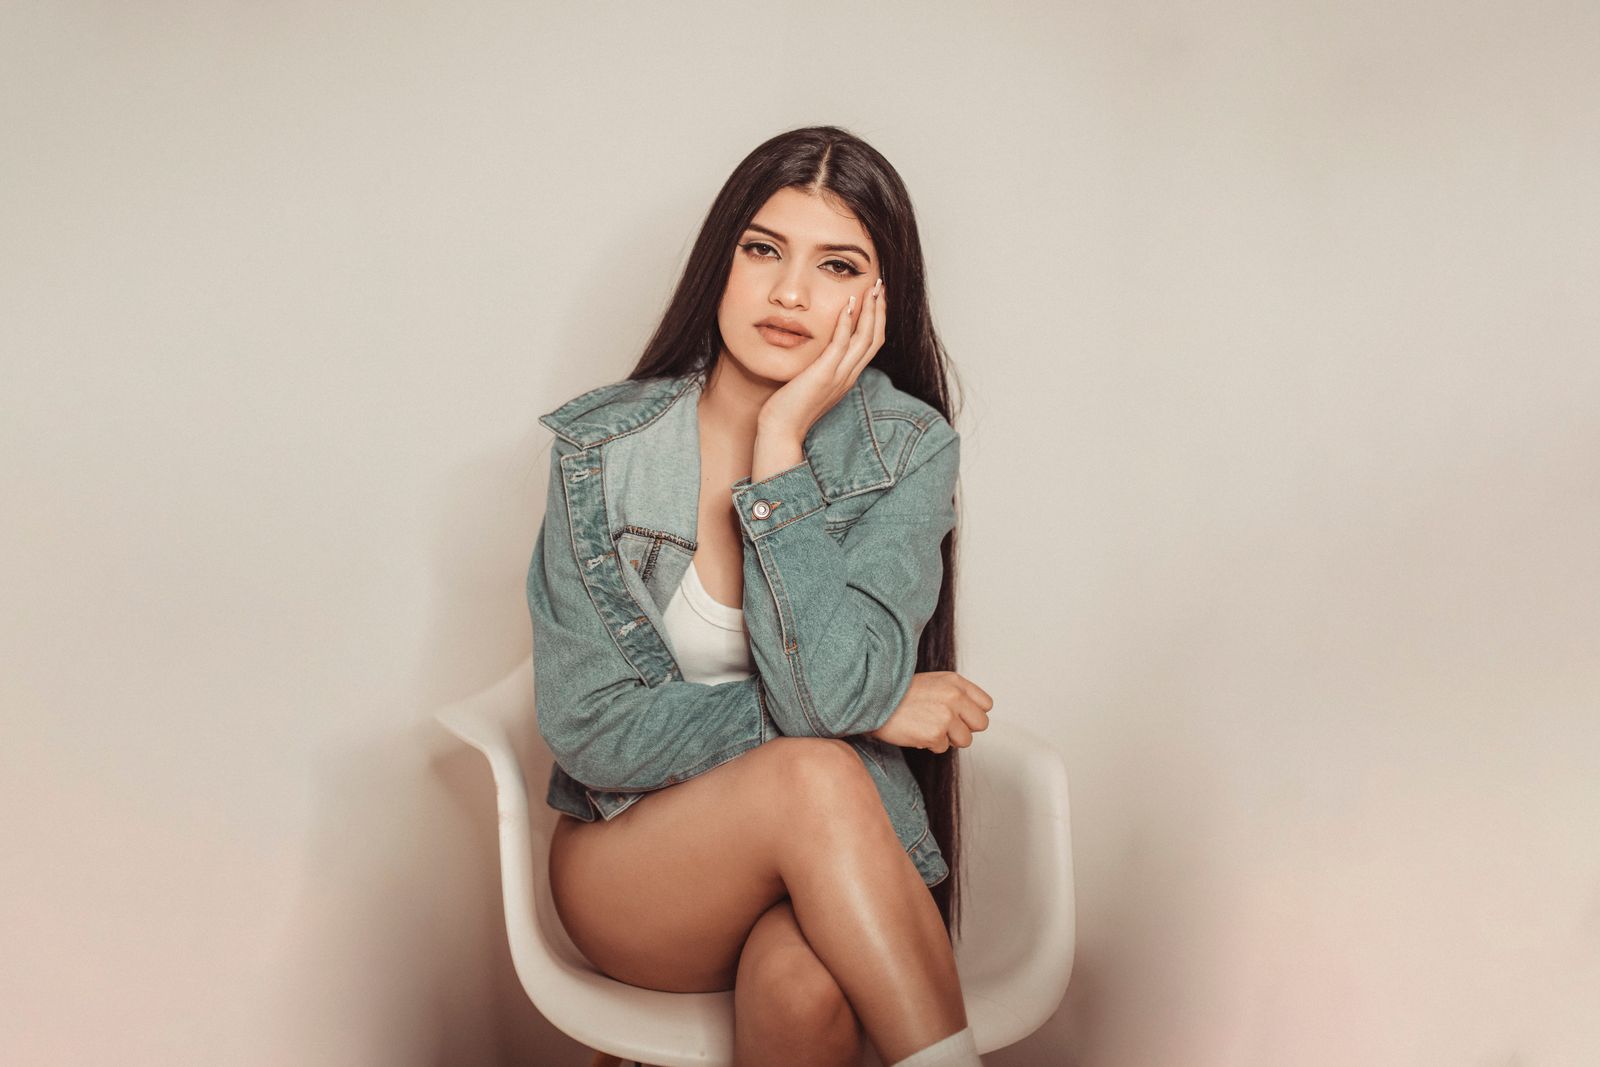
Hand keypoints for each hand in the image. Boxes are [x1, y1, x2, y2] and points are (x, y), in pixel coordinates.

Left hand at [757, 275, 886, 440]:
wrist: (781, 432)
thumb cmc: (789, 408)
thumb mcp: (810, 382)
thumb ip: (819, 365)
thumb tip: (816, 350)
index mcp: (847, 376)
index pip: (871, 344)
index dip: (877, 319)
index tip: (876, 297)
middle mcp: (849, 376)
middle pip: (876, 338)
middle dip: (880, 309)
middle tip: (882, 285)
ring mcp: (839, 376)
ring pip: (866, 339)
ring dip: (871, 310)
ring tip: (873, 288)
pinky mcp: (825, 375)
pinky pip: (841, 344)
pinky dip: (847, 322)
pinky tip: (848, 303)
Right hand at [867, 670, 993, 753]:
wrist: (873, 701)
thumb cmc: (900, 695)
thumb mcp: (933, 682)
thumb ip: (956, 694)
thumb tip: (972, 715)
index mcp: (955, 682)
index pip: (986, 704)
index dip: (972, 714)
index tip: (959, 716)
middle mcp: (954, 696)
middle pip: (981, 724)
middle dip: (965, 729)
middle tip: (945, 726)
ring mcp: (946, 716)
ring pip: (965, 740)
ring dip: (948, 739)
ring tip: (928, 728)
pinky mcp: (935, 734)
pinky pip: (943, 749)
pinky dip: (930, 745)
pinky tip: (916, 732)